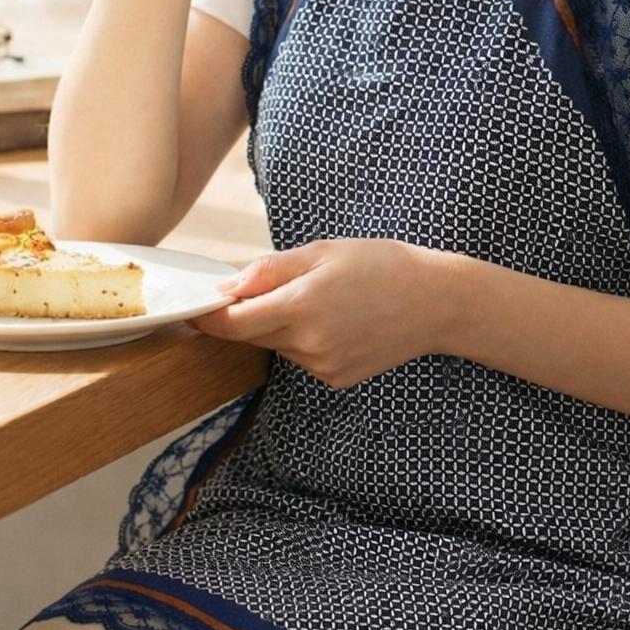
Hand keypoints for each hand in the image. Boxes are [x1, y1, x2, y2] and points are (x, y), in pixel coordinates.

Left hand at [190, 239, 463, 387]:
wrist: (437, 302)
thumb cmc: (382, 265)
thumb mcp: (323, 252)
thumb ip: (269, 271)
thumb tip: (226, 287)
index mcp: (302, 307)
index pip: (232, 323)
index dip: (206, 317)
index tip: (191, 307)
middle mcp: (308, 344)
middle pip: (252, 335)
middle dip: (247, 314)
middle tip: (268, 287)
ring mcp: (323, 366)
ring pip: (278, 345)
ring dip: (280, 325)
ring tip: (321, 299)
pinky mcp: (336, 378)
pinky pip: (302, 357)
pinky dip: (304, 340)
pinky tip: (336, 321)